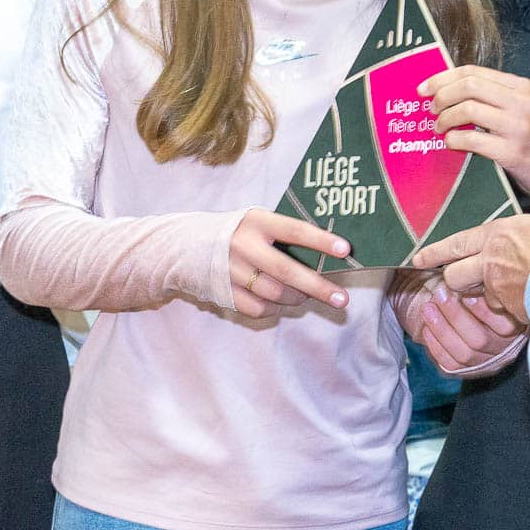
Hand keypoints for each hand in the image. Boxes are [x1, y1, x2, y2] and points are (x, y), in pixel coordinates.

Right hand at [228, 208, 350, 318]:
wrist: (184, 246)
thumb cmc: (235, 232)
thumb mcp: (256, 220)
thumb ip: (283, 232)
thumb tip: (326, 252)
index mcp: (256, 222)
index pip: (295, 230)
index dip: (321, 241)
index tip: (345, 249)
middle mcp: (243, 246)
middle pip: (287, 271)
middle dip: (318, 287)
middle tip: (341, 299)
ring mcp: (232, 271)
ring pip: (276, 294)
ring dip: (297, 298)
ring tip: (305, 295)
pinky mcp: (224, 292)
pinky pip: (259, 309)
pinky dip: (274, 309)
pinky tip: (278, 302)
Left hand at [414, 214, 529, 323]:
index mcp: (498, 234)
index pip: (456, 243)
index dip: (435, 252)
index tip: (419, 259)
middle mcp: (491, 262)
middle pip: (455, 276)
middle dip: (456, 280)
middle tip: (465, 281)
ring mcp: (499, 290)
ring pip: (480, 298)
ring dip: (489, 299)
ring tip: (512, 294)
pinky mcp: (510, 313)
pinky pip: (504, 313)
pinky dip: (512, 311)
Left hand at [416, 283, 523, 371]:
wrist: (481, 321)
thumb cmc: (487, 298)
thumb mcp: (492, 288)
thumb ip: (484, 284)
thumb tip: (469, 269)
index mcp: (515, 328)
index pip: (504, 325)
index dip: (483, 310)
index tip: (467, 292)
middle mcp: (503, 349)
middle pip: (479, 339)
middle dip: (455, 316)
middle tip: (439, 294)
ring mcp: (486, 362)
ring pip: (464, 353)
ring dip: (441, 329)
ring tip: (427, 308)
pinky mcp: (468, 371)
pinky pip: (451, 364)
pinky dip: (436, 346)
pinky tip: (426, 329)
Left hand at [421, 66, 529, 217]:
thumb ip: (500, 102)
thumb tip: (456, 98)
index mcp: (522, 87)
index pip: (473, 72)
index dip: (443, 77)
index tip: (424, 88)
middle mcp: (521, 102)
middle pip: (468, 85)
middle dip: (440, 95)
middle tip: (431, 109)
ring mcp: (518, 127)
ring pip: (467, 110)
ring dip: (445, 119)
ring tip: (440, 129)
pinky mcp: (514, 152)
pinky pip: (472, 140)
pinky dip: (455, 140)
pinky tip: (451, 144)